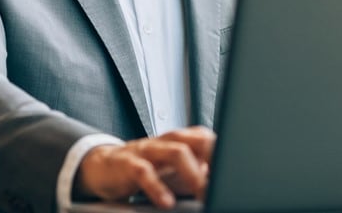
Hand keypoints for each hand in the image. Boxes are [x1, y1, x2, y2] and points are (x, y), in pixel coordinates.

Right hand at [75, 126, 214, 208]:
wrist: (104, 167)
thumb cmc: (148, 170)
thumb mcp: (176, 175)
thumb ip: (199, 177)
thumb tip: (222, 185)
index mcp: (182, 140)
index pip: (209, 140)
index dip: (224, 154)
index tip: (237, 173)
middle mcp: (167, 140)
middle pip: (198, 140)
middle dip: (215, 159)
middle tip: (226, 182)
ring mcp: (148, 149)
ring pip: (175, 152)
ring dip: (193, 173)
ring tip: (202, 192)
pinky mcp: (128, 163)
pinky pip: (144, 172)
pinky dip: (157, 187)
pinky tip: (166, 202)